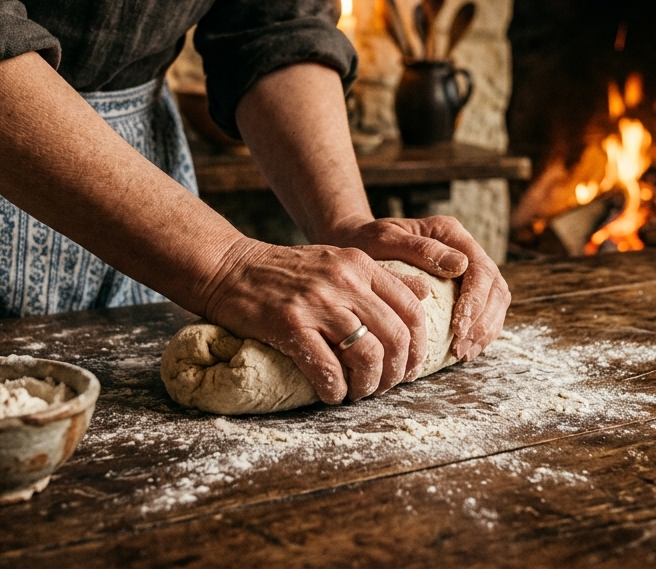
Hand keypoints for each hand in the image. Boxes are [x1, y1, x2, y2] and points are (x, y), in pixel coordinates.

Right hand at [199, 238, 429, 404]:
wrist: (229, 268)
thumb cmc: (285, 271)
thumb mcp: (339, 261)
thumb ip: (381, 278)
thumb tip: (425, 293)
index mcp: (359, 264)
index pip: (411, 308)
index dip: (418, 346)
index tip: (409, 367)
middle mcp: (343, 281)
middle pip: (395, 336)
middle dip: (397, 372)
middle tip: (386, 387)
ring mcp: (316, 302)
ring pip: (367, 354)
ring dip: (368, 385)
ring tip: (359, 392)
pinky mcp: (290, 325)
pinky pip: (327, 368)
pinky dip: (335, 390)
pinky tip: (332, 393)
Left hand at [324, 215, 508, 361]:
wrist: (356, 244)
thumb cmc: (366, 242)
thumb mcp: (385, 240)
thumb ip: (420, 249)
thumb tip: (460, 265)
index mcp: (450, 232)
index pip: (480, 268)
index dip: (476, 301)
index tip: (459, 327)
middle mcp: (463, 248)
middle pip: (495, 287)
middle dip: (484, 321)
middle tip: (461, 347)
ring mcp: (466, 269)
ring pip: (496, 301)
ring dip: (485, 330)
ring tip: (463, 353)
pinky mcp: (462, 288)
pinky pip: (484, 312)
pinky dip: (479, 333)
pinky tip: (463, 351)